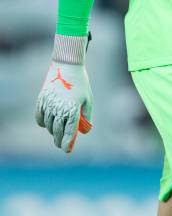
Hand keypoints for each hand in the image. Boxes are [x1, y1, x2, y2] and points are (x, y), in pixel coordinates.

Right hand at [35, 35, 92, 152]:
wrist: (68, 65)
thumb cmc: (81, 83)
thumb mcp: (88, 99)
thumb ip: (86, 116)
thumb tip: (83, 131)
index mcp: (73, 109)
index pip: (69, 132)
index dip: (67, 144)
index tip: (67, 150)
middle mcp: (59, 108)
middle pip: (57, 132)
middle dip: (60, 140)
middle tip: (62, 144)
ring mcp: (49, 104)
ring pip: (49, 125)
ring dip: (53, 130)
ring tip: (58, 130)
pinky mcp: (41, 100)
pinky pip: (40, 117)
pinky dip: (43, 122)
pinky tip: (48, 122)